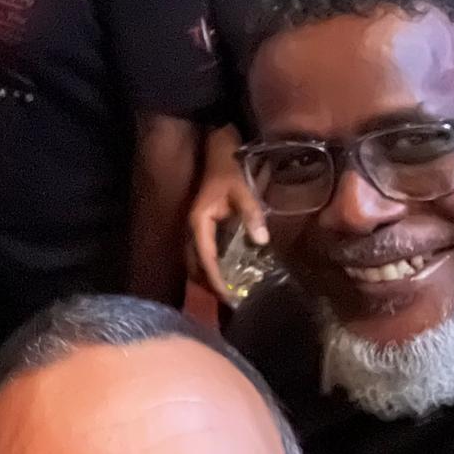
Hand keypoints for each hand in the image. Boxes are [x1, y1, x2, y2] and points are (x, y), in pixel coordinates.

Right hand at [188, 127, 268, 301]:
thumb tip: (261, 241)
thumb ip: (251, 215)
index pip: (205, 259)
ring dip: (209, 279)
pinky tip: (228, 273)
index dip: (216, 280)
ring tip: (230, 292)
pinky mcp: (201, 228)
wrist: (217, 152)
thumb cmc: (229, 171)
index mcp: (199, 223)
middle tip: (232, 301)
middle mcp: (192, 230)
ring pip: (195, 263)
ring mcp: (194, 230)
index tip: (230, 297)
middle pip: (195, 267)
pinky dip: (211, 268)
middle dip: (210, 286)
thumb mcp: (243, 191)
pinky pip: (202, 255)